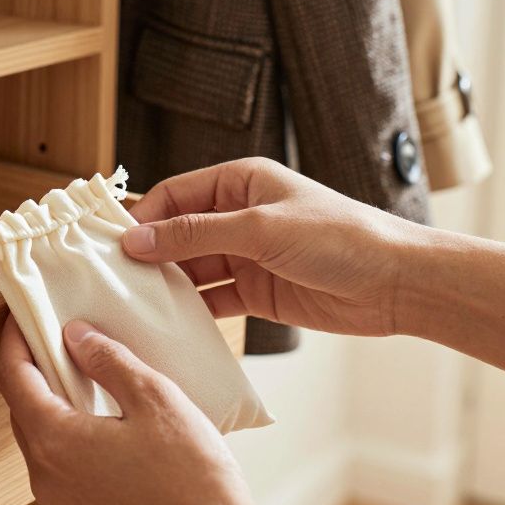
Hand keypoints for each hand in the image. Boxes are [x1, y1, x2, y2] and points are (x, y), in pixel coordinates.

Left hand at [0, 316, 261, 504]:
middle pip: (20, 405)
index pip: (13, 376)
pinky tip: (97, 415)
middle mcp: (46, 475)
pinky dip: (66, 431)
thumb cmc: (193, 480)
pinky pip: (58, 462)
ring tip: (79, 370)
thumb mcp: (155, 399)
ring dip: (50, 400)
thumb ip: (109, 361)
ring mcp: (60, 499)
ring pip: (38, 435)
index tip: (23, 316)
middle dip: (32, 366)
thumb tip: (77, 336)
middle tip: (54, 336)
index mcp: (55, 441)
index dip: (15, 339)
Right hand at [123, 158, 413, 336]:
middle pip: (177, 232)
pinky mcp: (255, 292)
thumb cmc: (337, 237)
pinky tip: (166, 323)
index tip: (110, 245)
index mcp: (239, 181)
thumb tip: (136, 239)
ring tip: (130, 304)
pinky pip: (211, 299)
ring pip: (191, 268)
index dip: (142, 217)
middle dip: (148, 254)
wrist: (395, 283)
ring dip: (165, 285)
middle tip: (110, 279)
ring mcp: (246, 255)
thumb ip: (195, 234)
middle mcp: (238, 215)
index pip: (174, 194)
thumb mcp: (259, 228)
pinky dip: (189, 311)